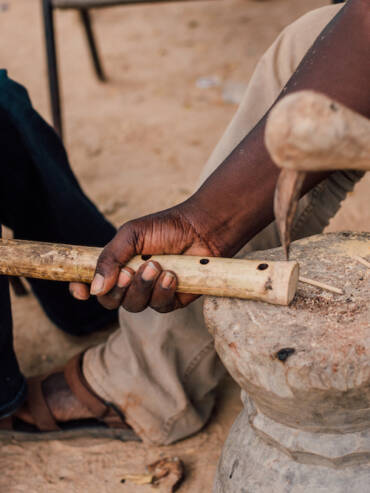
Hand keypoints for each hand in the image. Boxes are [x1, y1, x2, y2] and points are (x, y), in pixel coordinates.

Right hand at [70, 205, 218, 312]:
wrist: (202, 230)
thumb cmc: (166, 227)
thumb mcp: (131, 235)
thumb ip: (110, 258)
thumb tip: (94, 288)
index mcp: (117, 264)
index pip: (91, 282)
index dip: (81, 289)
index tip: (81, 291)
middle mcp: (130, 281)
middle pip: (109, 300)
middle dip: (119, 288)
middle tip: (131, 271)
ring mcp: (150, 292)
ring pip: (133, 306)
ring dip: (142, 287)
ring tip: (157, 267)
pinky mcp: (170, 300)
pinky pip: (158, 307)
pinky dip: (163, 292)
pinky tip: (172, 276)